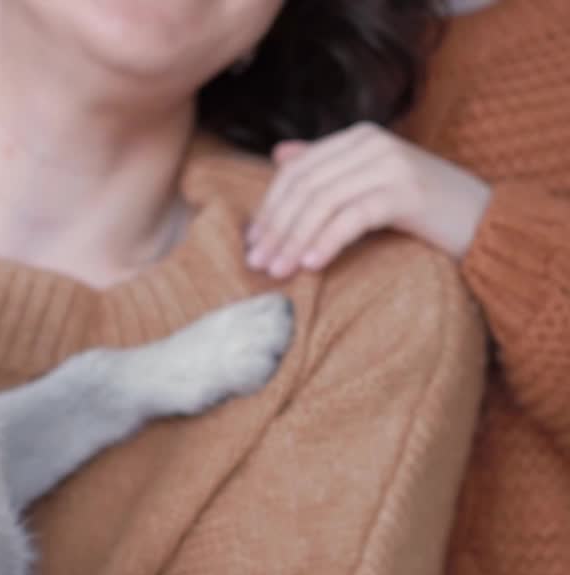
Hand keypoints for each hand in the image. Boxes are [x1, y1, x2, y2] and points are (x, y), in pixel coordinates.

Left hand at [246, 122, 491, 277]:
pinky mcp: (407, 192)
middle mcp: (372, 143)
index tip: (251, 243)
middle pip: (304, 186)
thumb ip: (329, 168)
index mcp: (357, 137)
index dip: (270, 208)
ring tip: (277, 271)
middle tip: (257, 264)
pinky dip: (327, 241)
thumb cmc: (423, 208)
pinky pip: (353, 217)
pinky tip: (311, 265)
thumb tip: (279, 155)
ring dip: (293, 240)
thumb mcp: (371, 182)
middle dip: (276, 227)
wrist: (488, 220)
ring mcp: (391, 164)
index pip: (296, 171)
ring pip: (323, 202)